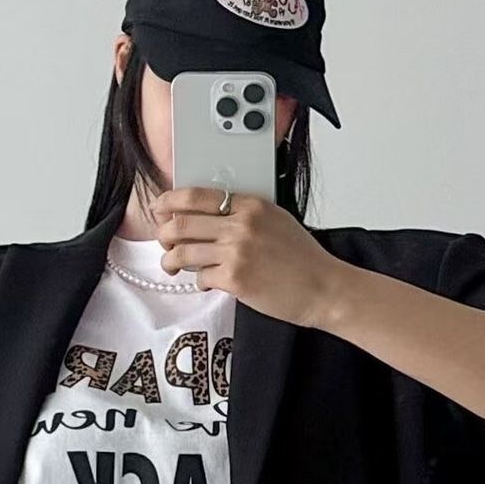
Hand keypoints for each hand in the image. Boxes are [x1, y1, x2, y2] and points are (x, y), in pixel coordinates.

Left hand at [150, 187, 348, 328]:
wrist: (324, 287)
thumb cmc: (303, 259)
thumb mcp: (276, 221)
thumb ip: (245, 215)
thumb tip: (209, 217)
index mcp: (251, 205)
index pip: (197, 196)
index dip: (170, 202)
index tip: (160, 209)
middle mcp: (242, 225)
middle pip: (182, 222)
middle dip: (164, 233)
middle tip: (164, 241)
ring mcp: (237, 252)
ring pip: (184, 252)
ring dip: (171, 260)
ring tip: (172, 266)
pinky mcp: (236, 279)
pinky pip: (200, 277)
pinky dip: (198, 281)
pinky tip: (206, 282)